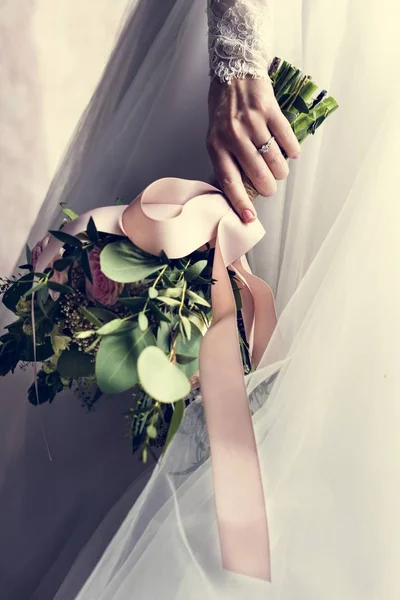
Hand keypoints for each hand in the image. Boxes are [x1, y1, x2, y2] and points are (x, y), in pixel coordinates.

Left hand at [206, 76, 300, 222]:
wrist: (233, 70)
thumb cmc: (223, 109)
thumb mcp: (215, 136)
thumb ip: (226, 160)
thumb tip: (239, 190)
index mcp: (216, 145)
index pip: (229, 181)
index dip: (239, 202)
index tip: (249, 218)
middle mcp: (232, 135)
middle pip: (257, 173)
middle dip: (268, 187)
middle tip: (271, 187)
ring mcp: (251, 121)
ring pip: (273, 158)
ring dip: (281, 171)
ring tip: (280, 172)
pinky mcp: (269, 108)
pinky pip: (286, 137)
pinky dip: (292, 149)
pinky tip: (292, 153)